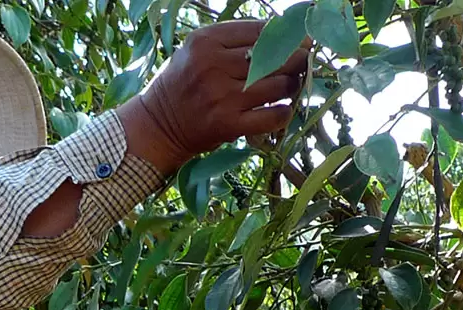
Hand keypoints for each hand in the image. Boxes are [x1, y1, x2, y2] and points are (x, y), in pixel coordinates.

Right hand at [118, 21, 309, 173]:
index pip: (259, 31)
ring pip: (278, 85)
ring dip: (292, 85)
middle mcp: (213, 66)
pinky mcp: (228, 124)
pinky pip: (272, 116)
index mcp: (205, 41)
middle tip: (304, 62)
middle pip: (274, 57)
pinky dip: (284, 113)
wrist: (158, 126)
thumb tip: (279, 34)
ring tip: (291, 86)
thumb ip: (231, 41)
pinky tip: (283, 110)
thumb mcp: (197, 52)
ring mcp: (222, 97)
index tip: (301, 39)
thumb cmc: (183, 84)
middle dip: (297, 59)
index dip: (286, 34)